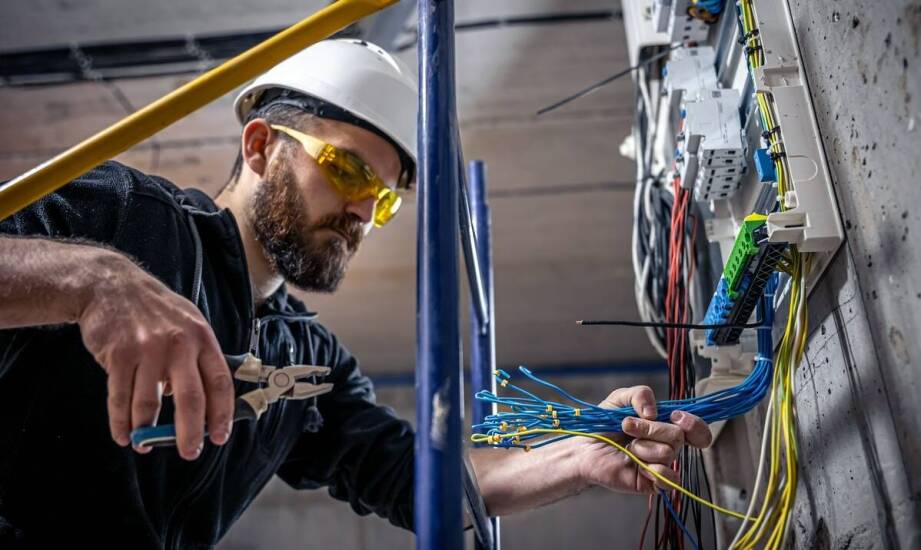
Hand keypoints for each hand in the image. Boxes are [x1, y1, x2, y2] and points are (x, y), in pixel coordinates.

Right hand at [77, 253, 234, 459]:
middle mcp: (179, 345)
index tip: (220, 436)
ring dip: (147, 432)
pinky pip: (120, 398)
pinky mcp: (119, 355)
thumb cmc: (156, 310)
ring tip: (146, 445)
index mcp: (202, 338)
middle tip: (190, 452)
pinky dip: (121, 422)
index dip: (222, 414)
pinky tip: (124, 435)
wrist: (111, 285)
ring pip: (150, 404)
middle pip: (191, 399)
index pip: (220, 382)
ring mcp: (148, 350)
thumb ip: (198, 359)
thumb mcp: (189, 323)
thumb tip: (204, 402)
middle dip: (190, 432)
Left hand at [575, 385, 711, 493]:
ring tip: (627, 447)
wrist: (583, 447)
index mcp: (665, 424)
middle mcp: (667, 445)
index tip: (675, 416)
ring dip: (642, 446)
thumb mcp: (620, 398)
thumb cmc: (602, 424)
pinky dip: (654, 470)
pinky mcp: (653, 483)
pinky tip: (638, 465)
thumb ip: (640, 394)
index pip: (696, 428)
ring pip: (668, 453)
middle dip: (650, 428)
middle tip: (627, 427)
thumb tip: (654, 412)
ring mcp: (661, 464)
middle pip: (678, 436)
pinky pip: (669, 479)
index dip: (693, 423)